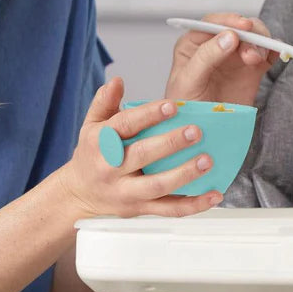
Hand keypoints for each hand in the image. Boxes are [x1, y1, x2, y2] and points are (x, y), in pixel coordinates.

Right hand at [60, 77, 222, 217]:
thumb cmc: (92, 154)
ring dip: (184, 174)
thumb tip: (118, 81)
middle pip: (142, 155)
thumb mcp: (92, 125)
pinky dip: (193, 205)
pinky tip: (214, 194)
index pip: (125, 126)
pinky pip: (169, 210)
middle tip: (196, 131)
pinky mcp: (140, 209)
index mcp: (100, 143)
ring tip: (207, 160)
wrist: (78, 195)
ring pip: (157, 186)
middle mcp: (111, 169)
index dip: (148, 115)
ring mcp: (126, 192)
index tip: (172, 105)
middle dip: (170, 143)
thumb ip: (104, 102)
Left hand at [164, 12, 275, 105]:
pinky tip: (274, 56)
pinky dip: (273, 51)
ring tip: (256, 59)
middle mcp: (216, 45)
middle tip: (251, 50)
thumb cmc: (185, 108)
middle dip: (247, 33)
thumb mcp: (188, 81)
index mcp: (194, 43)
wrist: (201, 134)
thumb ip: (206, 57)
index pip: (212, 23)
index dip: (228, 21)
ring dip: (259, 43)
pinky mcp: (252, 70)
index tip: (243, 26)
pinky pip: (266, 54)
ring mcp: (235, 57)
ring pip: (254, 37)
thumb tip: (230, 35)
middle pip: (237, 27)